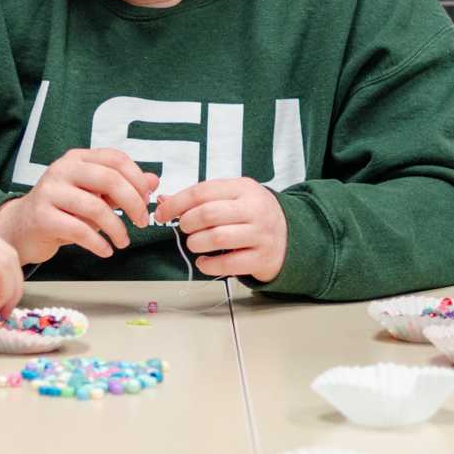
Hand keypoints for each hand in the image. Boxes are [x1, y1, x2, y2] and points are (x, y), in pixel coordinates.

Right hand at [0, 148, 157, 264]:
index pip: (116, 159)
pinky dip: (99, 243)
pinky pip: (79, 230)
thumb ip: (121, 186)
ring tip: (123, 242)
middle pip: (109, 179)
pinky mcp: (42, 217)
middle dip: (133, 203)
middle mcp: (62, 170)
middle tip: (142, 222)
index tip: (148, 199)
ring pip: (96, 207)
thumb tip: (154, 180)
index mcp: (77, 159)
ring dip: (117, 228)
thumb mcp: (93, 195)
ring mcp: (50, 192)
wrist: (20, 228)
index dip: (138, 179)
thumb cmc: (61, 211)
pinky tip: (106, 250)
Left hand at [153, 178, 287, 281]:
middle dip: (187, 223)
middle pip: (209, 214)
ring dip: (196, 243)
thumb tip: (163, 202)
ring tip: (194, 244)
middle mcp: (254, 209)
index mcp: (243, 188)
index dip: (177, 203)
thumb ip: (200, 199)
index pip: (203, 191)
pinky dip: (209, 265)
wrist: (291, 235)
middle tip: (184, 229)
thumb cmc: (253, 215)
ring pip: (218, 238)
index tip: (162, 213)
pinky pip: (229, 264)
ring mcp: (260, 234)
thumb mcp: (232, 197)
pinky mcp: (262, 258)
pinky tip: (204, 262)